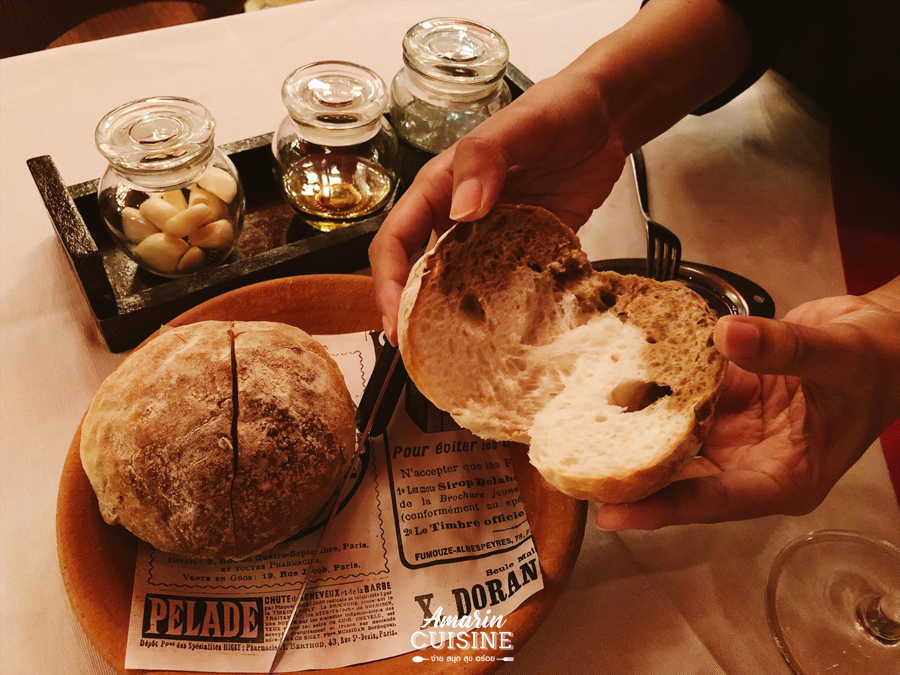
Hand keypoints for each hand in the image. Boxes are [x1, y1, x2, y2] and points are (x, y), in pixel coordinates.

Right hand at [369, 70, 626, 342]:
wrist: (606, 119)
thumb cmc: (555, 110)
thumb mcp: (517, 127)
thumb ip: (485, 162)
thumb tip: (462, 212)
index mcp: (440, 190)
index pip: (396, 241)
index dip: (387, 283)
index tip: (393, 321)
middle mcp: (458, 219)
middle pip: (420, 274)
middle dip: (413, 314)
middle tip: (420, 354)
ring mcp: (492, 239)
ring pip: (460, 287)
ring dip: (456, 319)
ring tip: (461, 357)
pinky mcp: (526, 252)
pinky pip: (507, 288)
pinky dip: (504, 312)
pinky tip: (510, 338)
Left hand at [595, 277, 899, 529]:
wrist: (885, 337)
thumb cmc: (876, 362)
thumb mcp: (838, 358)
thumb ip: (784, 349)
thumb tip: (728, 335)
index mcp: (784, 477)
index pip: (715, 501)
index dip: (664, 509)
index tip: (612, 514)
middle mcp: (751, 462)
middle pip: (683, 480)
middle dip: (632, 478)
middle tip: (573, 476)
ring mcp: (735, 432)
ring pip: (675, 441)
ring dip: (634, 435)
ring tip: (576, 434)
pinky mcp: (724, 400)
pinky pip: (682, 400)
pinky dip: (655, 392)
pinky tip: (615, 382)